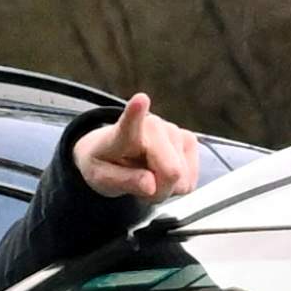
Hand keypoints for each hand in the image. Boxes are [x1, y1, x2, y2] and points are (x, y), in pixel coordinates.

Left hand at [70, 91, 203, 198]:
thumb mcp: (101, 179)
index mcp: (123, 132)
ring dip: (165, 187)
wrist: (115, 152)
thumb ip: (124, 182)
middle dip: (159, 190)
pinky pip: (189, 181)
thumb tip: (151, 186)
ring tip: (147, 175)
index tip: (140, 100)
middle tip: (140, 185)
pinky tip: (161, 173)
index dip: (136, 112)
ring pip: (182, 179)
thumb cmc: (106, 163)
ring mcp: (174, 131)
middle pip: (172, 172)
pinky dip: (175, 185)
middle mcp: (153, 125)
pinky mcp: (189, 140)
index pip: (131, 122)